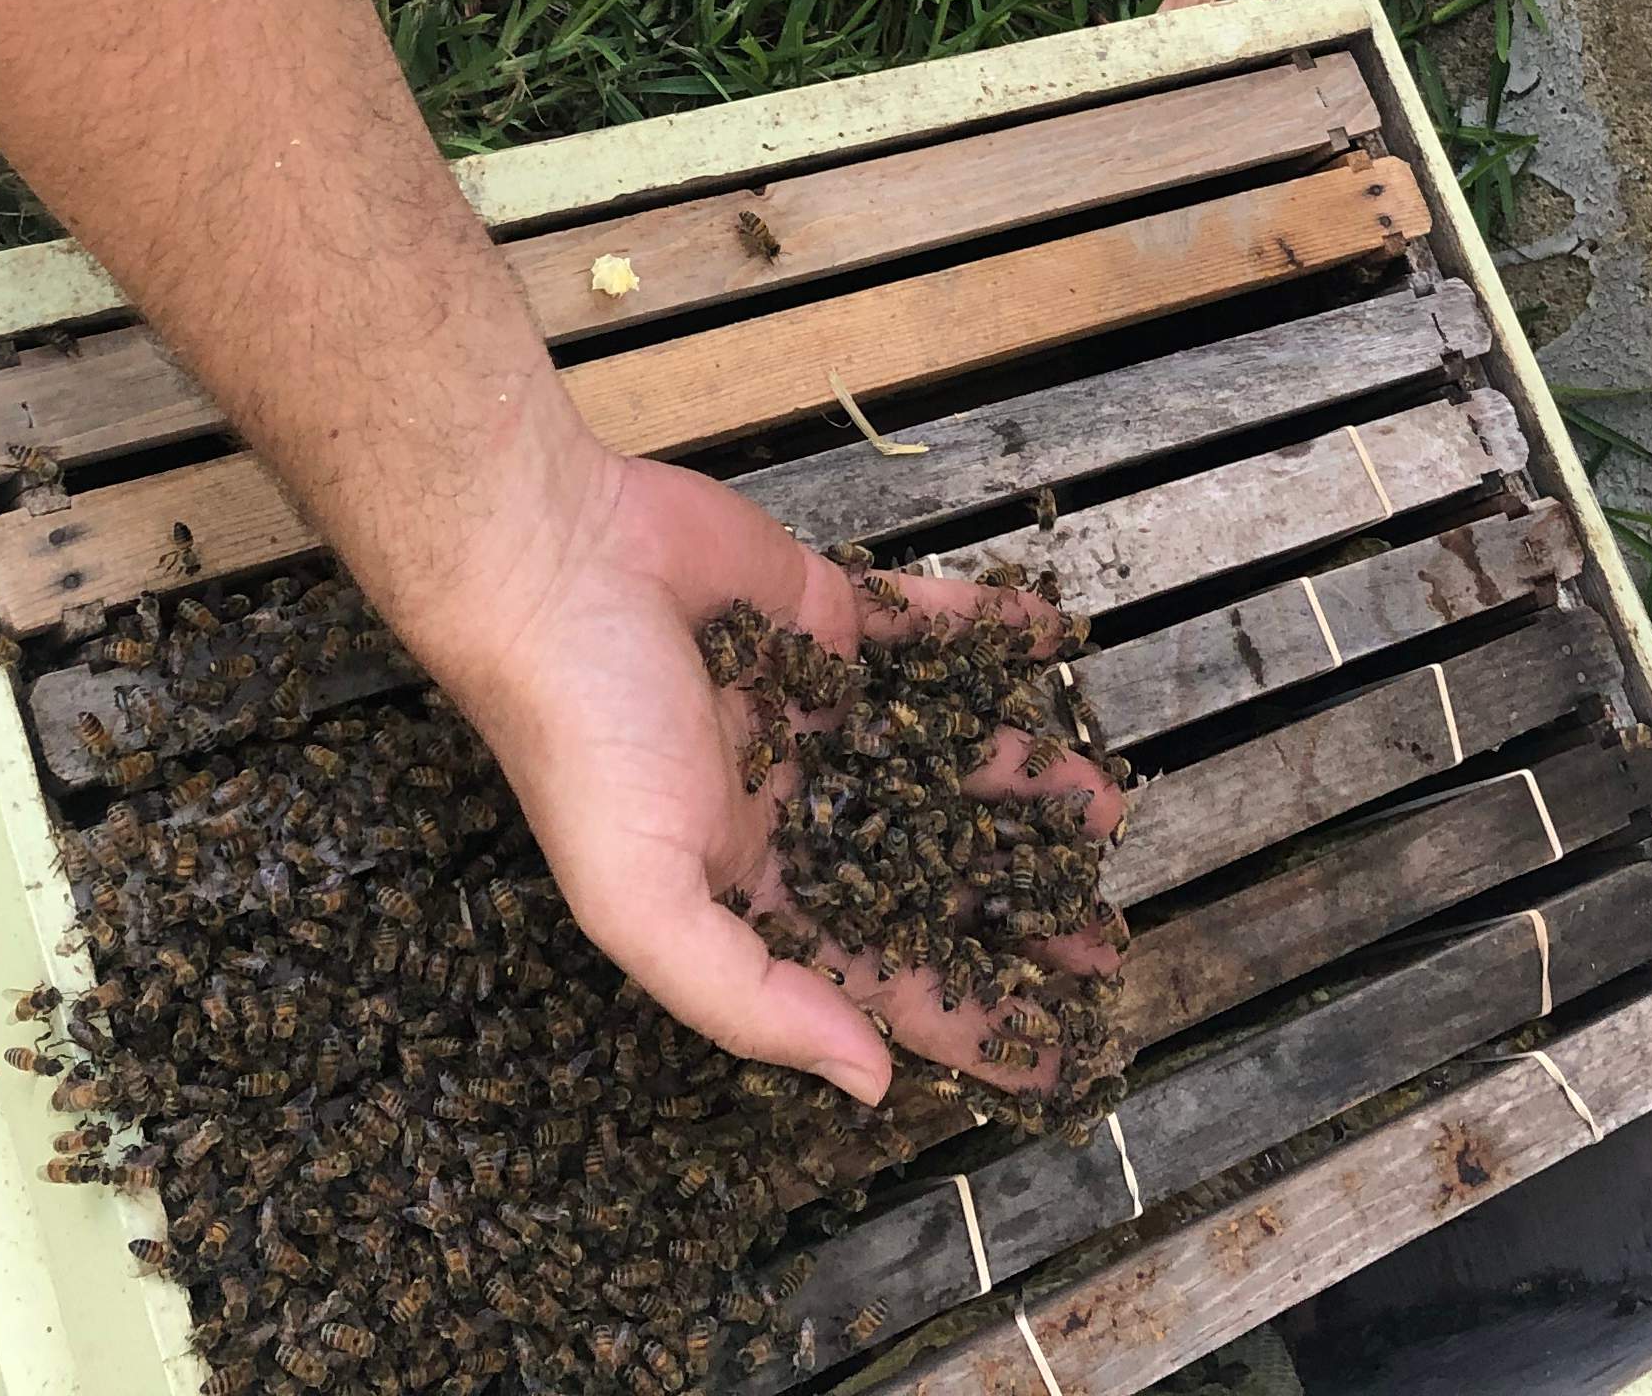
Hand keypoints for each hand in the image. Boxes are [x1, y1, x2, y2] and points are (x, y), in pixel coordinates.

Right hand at [422, 449, 1121, 1101]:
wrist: (547, 566)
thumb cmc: (584, 740)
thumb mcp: (647, 902)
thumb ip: (755, 997)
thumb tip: (870, 1084)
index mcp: (749, 883)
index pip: (879, 973)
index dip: (964, 1021)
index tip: (1050, 1061)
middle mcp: (788, 802)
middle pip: (926, 868)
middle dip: (1013, 908)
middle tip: (1103, 935)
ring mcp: (810, 703)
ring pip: (939, 753)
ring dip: (1020, 777)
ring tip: (1104, 801)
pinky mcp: (821, 613)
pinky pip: (922, 629)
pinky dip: (986, 634)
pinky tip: (1048, 639)